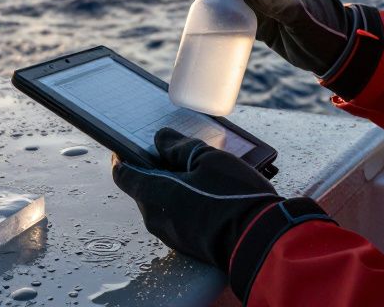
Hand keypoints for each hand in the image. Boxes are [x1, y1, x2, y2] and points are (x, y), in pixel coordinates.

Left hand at [111, 127, 281, 267]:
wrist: (261, 242)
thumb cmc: (235, 198)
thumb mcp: (209, 159)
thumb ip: (180, 146)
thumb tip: (161, 139)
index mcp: (154, 194)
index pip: (122, 174)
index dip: (123, 155)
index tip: (129, 143)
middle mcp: (156, 218)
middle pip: (143, 187)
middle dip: (154, 168)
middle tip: (174, 150)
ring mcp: (172, 235)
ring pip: (162, 202)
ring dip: (172, 184)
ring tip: (197, 169)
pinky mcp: (188, 244)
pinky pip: (177, 216)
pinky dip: (184, 200)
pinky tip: (206, 190)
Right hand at [200, 0, 350, 75]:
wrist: (340, 54)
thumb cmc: (324, 30)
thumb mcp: (298, 14)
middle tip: (202, 5)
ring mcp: (268, 3)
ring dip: (220, 6)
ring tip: (204, 19)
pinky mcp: (266, 23)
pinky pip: (241, 17)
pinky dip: (227, 22)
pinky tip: (216, 31)